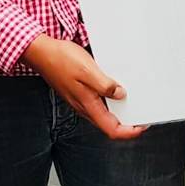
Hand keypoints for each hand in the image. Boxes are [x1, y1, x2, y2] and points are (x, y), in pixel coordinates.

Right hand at [22, 35, 146, 140]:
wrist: (41, 53)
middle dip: (128, 122)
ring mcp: (81, 100)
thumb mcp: (88, 70)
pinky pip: (98, 102)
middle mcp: (84, 107)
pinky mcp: (79, 92)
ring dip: (119, 110)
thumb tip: (120, 94)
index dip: (130, 132)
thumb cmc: (61, 60)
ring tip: (132, 99)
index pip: (112, 130)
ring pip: (104, 113)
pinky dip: (109, 99)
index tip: (142, 125)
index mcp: (88, 105)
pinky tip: (114, 87)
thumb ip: (105, 85)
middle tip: (142, 113)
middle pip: (109, 124)